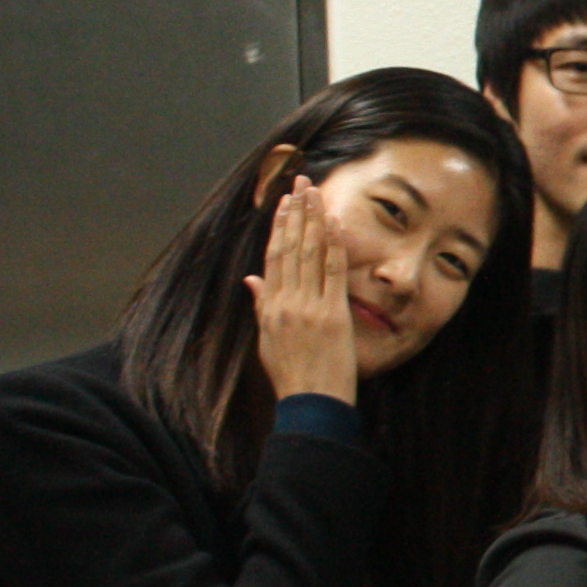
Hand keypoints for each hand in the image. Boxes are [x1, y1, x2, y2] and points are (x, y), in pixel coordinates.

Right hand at [245, 178, 358, 403]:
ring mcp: (309, 307)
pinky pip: (333, 273)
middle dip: (296, 213)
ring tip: (316, 193)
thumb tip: (250, 279)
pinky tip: (336, 223)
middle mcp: (285, 303)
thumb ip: (261, 305)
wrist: (310, 403)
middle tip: (301, 183)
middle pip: (290, 248)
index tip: (284, 202)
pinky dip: (334, 246)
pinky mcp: (332, 315)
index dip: (279, 227)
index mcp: (269, 308)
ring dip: (313, 220)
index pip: (273, 257)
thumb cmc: (291, 375)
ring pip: (310, 254)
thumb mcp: (267, 339)